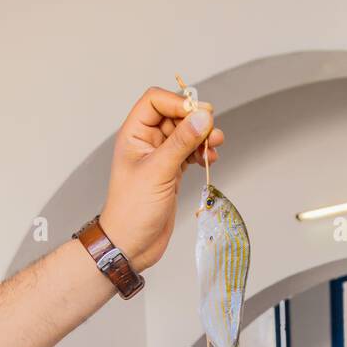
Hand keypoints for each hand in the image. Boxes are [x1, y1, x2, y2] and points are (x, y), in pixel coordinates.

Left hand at [100, 87, 223, 271]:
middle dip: (195, 121)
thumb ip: (181, 143)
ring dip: (202, 137)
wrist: (130, 245)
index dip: (178, 103)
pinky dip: (201, 153)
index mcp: (134, 134)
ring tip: (215, 145)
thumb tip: (202, 117)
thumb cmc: (132, 211)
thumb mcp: (158, 172)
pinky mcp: (171, 173)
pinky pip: (189, 154)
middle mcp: (146, 142)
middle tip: (212, 132)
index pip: (156, 101)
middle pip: (174, 116)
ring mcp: (159, 158)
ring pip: (185, 135)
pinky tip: (210, 159)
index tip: (198, 114)